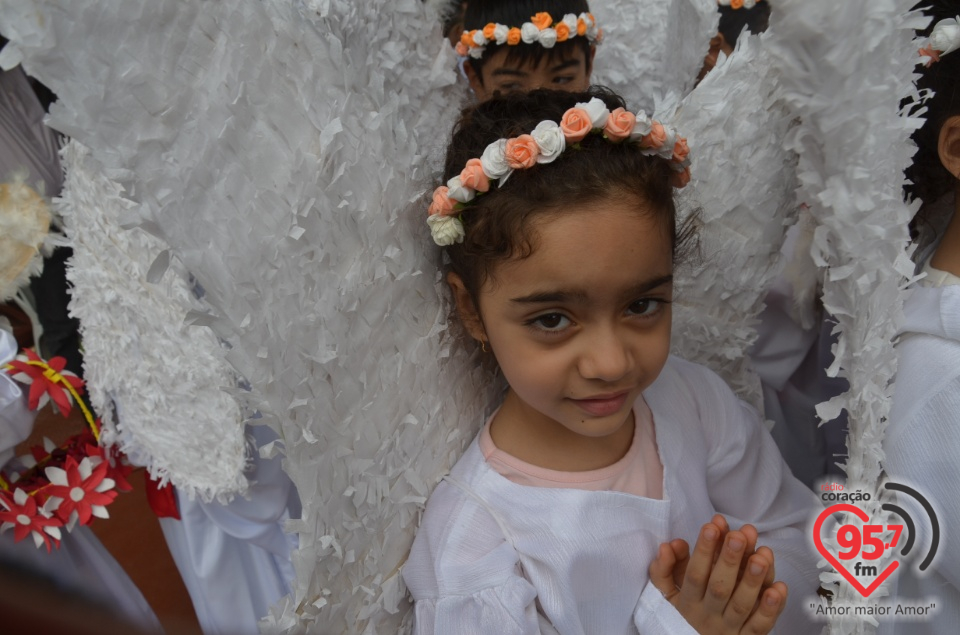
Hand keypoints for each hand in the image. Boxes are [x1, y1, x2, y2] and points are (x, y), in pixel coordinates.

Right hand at [649, 515, 786, 634]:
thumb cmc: (686, 614)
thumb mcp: (668, 594)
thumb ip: (664, 569)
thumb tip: (669, 545)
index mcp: (688, 602)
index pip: (694, 574)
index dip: (703, 550)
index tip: (712, 526)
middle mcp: (709, 615)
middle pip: (719, 588)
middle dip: (729, 560)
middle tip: (738, 536)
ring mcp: (730, 628)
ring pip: (742, 605)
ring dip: (753, 580)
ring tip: (762, 556)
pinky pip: (760, 626)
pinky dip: (771, 609)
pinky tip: (779, 588)